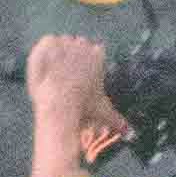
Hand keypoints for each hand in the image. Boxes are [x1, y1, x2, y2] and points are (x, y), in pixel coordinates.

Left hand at [25, 31, 132, 176]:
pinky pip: (47, 43)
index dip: (85, 67)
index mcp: (99, 54)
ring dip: (57, 55)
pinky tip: (44, 67)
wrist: (59, 103)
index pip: (93, 52)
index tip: (80, 80)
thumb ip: (118, 121)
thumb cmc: (83, 107)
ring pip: (62, 44)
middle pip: (77, 46)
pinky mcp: (49, 43)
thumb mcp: (103, 113)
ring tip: (54, 73)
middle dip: (72, 58)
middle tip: (66, 78)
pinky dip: (44, 52)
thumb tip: (132, 134)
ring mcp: (66, 42)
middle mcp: (84, 44)